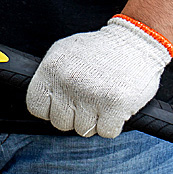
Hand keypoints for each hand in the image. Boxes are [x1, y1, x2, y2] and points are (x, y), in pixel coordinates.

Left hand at [26, 15, 172, 137]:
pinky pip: (106, 132)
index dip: (49, 109)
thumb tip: (37, 99)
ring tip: (101, 100)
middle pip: (60, 123)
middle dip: (74, 116)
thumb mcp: (63, 52)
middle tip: (87, 100)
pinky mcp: (115, 105)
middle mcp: (68, 82)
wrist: (136, 40)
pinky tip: (114, 106)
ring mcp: (92, 94)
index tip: (60, 104)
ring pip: (83, 130)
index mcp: (51, 69)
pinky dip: (112, 125)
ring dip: (94, 121)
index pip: (36, 107)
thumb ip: (48, 76)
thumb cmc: (98, 50)